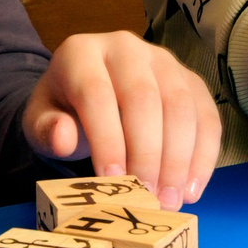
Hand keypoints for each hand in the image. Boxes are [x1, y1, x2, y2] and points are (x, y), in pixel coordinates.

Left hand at [21, 33, 217, 207]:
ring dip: (179, 158)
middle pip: (144, 98)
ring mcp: (164, 61)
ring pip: (180, 105)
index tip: (112, 180)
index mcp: (81, 52)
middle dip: (147, 152)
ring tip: (170, 200)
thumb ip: (46, 131)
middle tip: (147, 197)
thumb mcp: (41, 122)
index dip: (106, 138)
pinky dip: (203, 156)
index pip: (96, 93)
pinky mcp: (190, 80)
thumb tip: (62, 138)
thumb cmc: (62, 112)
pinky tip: (191, 190)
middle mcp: (126, 47)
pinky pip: (206, 116)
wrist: (87, 97)